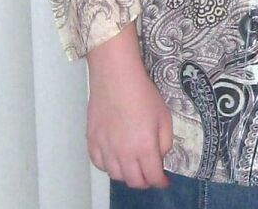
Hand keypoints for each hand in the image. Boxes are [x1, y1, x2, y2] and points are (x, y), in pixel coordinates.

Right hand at [86, 23, 172, 188]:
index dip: (161, 182)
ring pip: (116, 175)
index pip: (153, 177)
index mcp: (144, 148)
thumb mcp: (164, 115)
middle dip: (145, 181)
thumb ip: (165, 141)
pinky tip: (114, 157)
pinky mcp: (92, 140)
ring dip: (127, 174)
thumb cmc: (143, 93)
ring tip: (132, 165)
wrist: (116, 76)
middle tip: (149, 173)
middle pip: (134, 181)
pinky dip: (108, 165)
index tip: (164, 180)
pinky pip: (99, 163)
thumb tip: (160, 156)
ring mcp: (105, 148)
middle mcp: (124, 154)